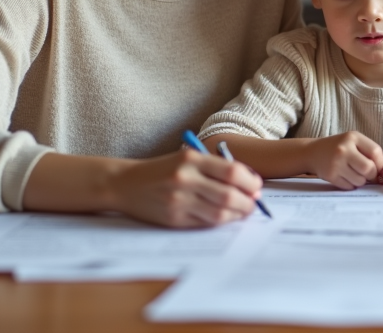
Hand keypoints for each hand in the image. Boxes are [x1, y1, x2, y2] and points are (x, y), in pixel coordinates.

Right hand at [108, 148, 262, 226]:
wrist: (125, 183)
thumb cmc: (162, 170)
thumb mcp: (187, 159)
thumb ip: (214, 168)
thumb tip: (248, 183)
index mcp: (191, 159)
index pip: (231, 171)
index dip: (250, 181)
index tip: (257, 186)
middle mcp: (185, 179)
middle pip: (228, 195)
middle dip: (247, 201)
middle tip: (254, 203)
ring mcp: (178, 201)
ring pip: (219, 213)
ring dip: (237, 214)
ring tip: (242, 211)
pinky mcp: (174, 219)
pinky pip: (205, 223)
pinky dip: (220, 221)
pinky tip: (225, 217)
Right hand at [308, 132, 382, 189]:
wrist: (313, 152)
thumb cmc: (339, 148)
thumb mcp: (353, 142)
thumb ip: (369, 152)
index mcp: (353, 137)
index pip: (375, 152)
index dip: (380, 163)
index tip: (377, 167)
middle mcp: (344, 149)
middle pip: (369, 169)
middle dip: (371, 175)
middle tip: (367, 174)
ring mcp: (336, 163)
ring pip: (360, 181)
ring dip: (361, 181)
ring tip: (354, 174)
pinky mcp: (330, 175)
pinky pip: (349, 187)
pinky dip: (350, 185)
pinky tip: (345, 177)